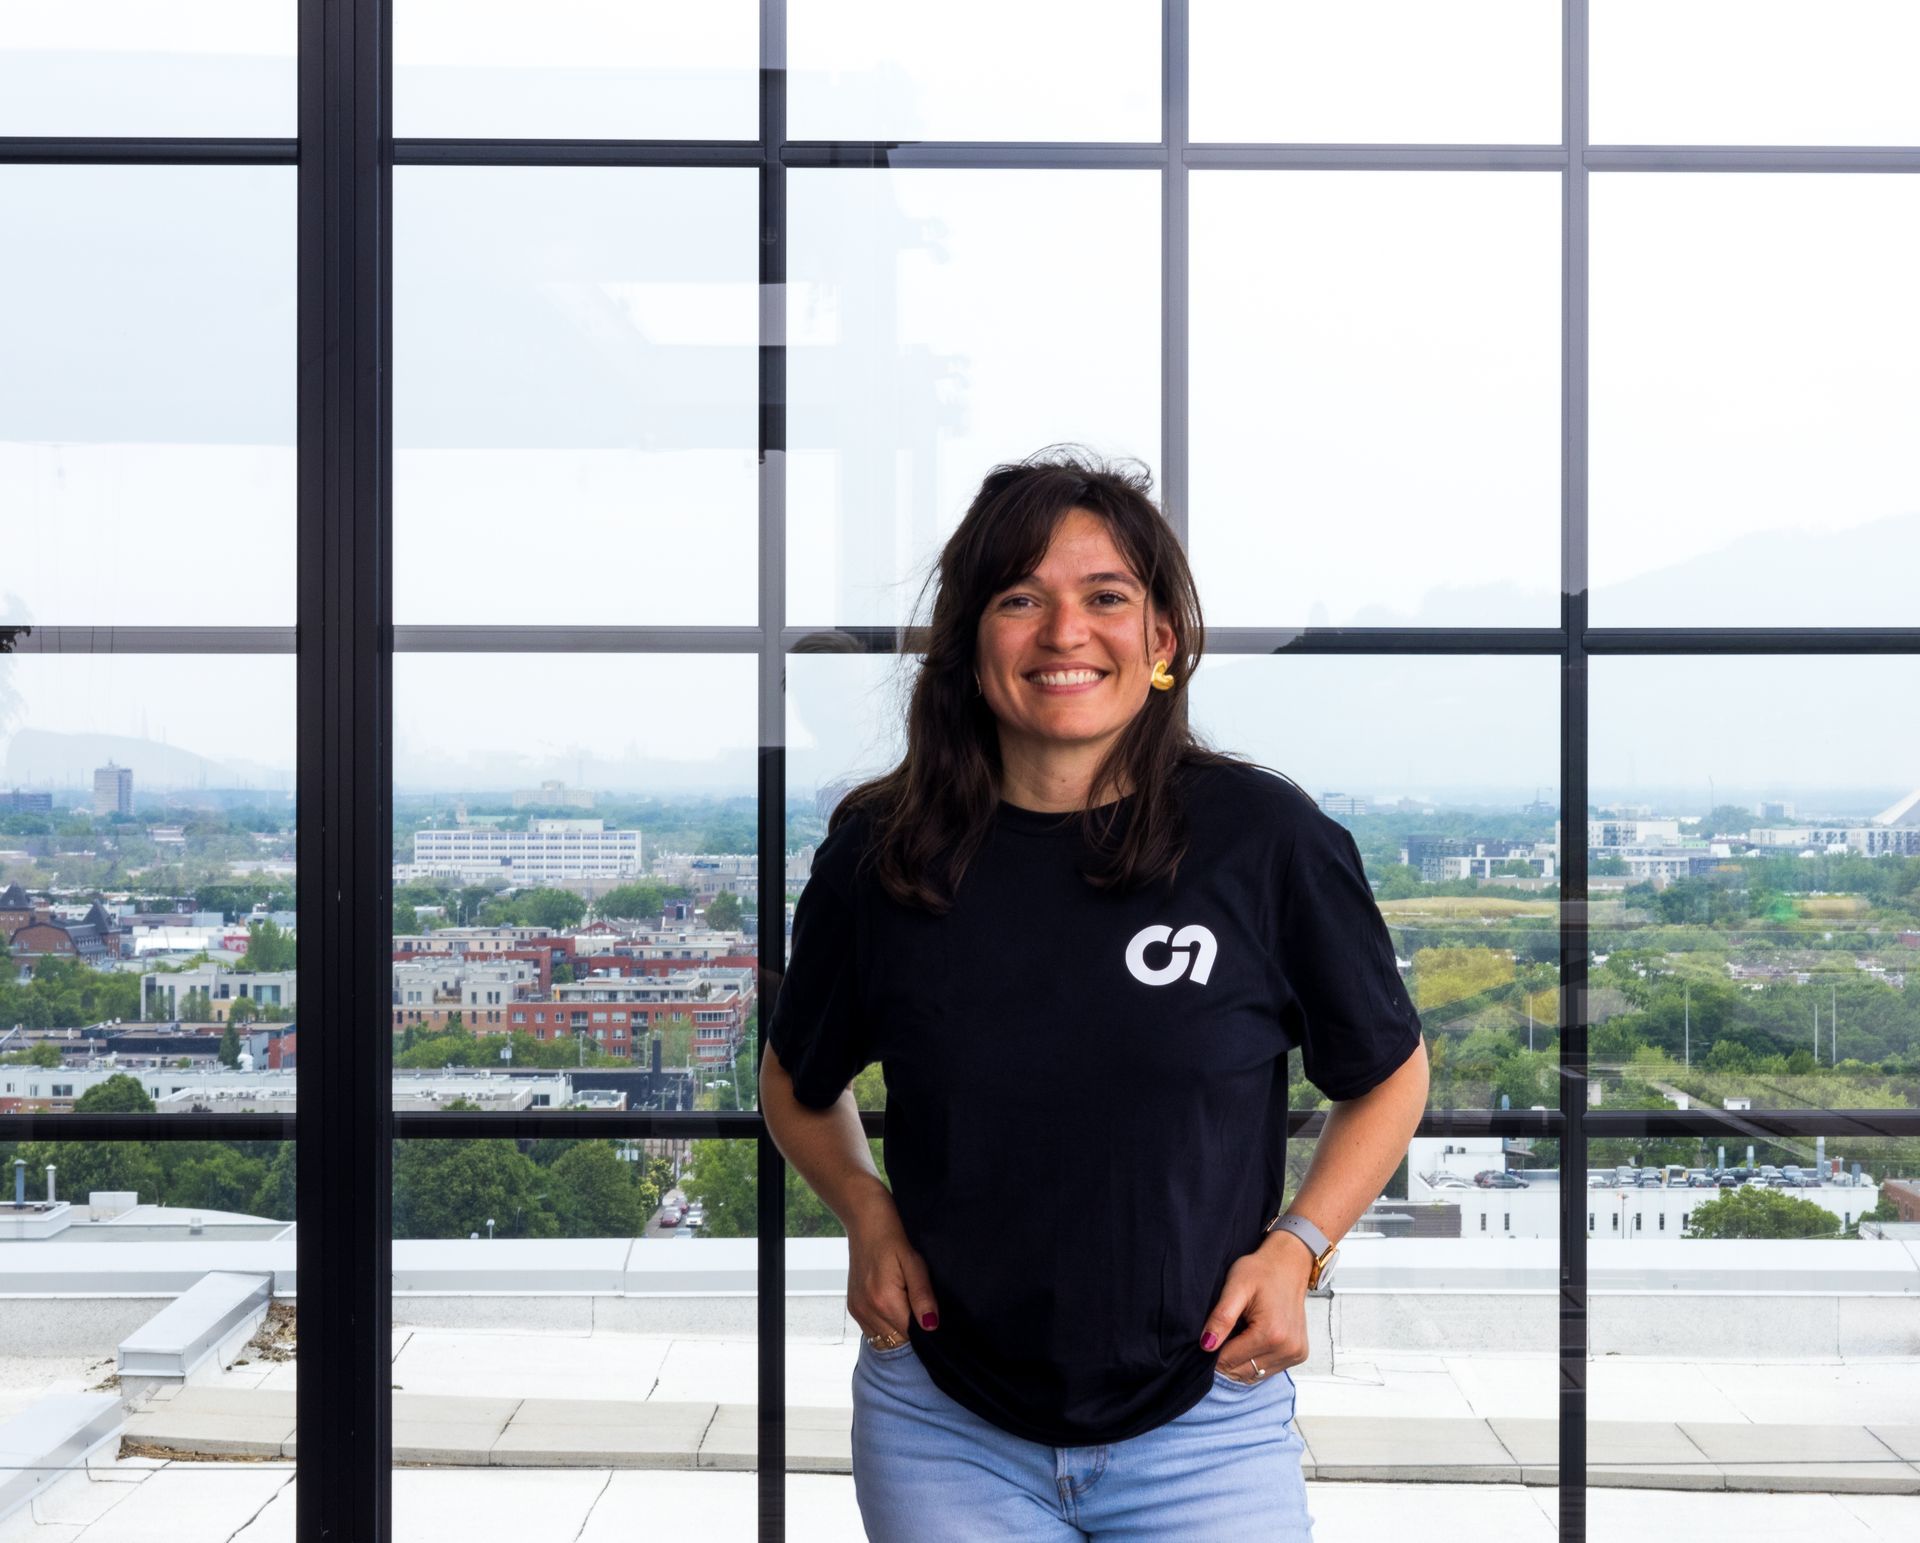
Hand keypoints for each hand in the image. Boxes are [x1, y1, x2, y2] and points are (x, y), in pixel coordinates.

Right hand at [846, 1201, 939, 1346]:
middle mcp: (867, 1310)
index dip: (926, 1332)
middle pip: (897, 1341)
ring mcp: (857, 1309)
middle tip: (923, 1310)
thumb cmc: (892, 1235)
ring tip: (908, 1306)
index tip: (935, 1320)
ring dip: (898, 1330)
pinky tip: (893, 1306)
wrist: (864, 1218)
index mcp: (884, 1301)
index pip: (911, 1336)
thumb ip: (922, 1296)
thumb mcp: (914, 1262)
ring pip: (883, 1338)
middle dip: (912, 1333)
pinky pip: (871, 1329)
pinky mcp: (852, 1305)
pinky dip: (884, 1325)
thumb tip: (931, 1326)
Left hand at [1198, 1233, 1311, 1384]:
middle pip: (1242, 1371)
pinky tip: (1252, 1339)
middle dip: (1227, 1357)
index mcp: (1271, 1334)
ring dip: (1241, 1361)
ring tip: (1240, 1333)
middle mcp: (1287, 1348)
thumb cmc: (1262, 1271)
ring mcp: (1295, 1354)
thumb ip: (1221, 1317)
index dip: (1214, 1350)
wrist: (1289, 1264)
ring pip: (1254, 1375)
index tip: (1212, 1333)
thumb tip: (1207, 1346)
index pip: (1229, 1360)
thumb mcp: (1236, 1287)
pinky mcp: (1299, 1355)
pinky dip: (1255, 1361)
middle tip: (1224, 1332)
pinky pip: (1268, 1371)